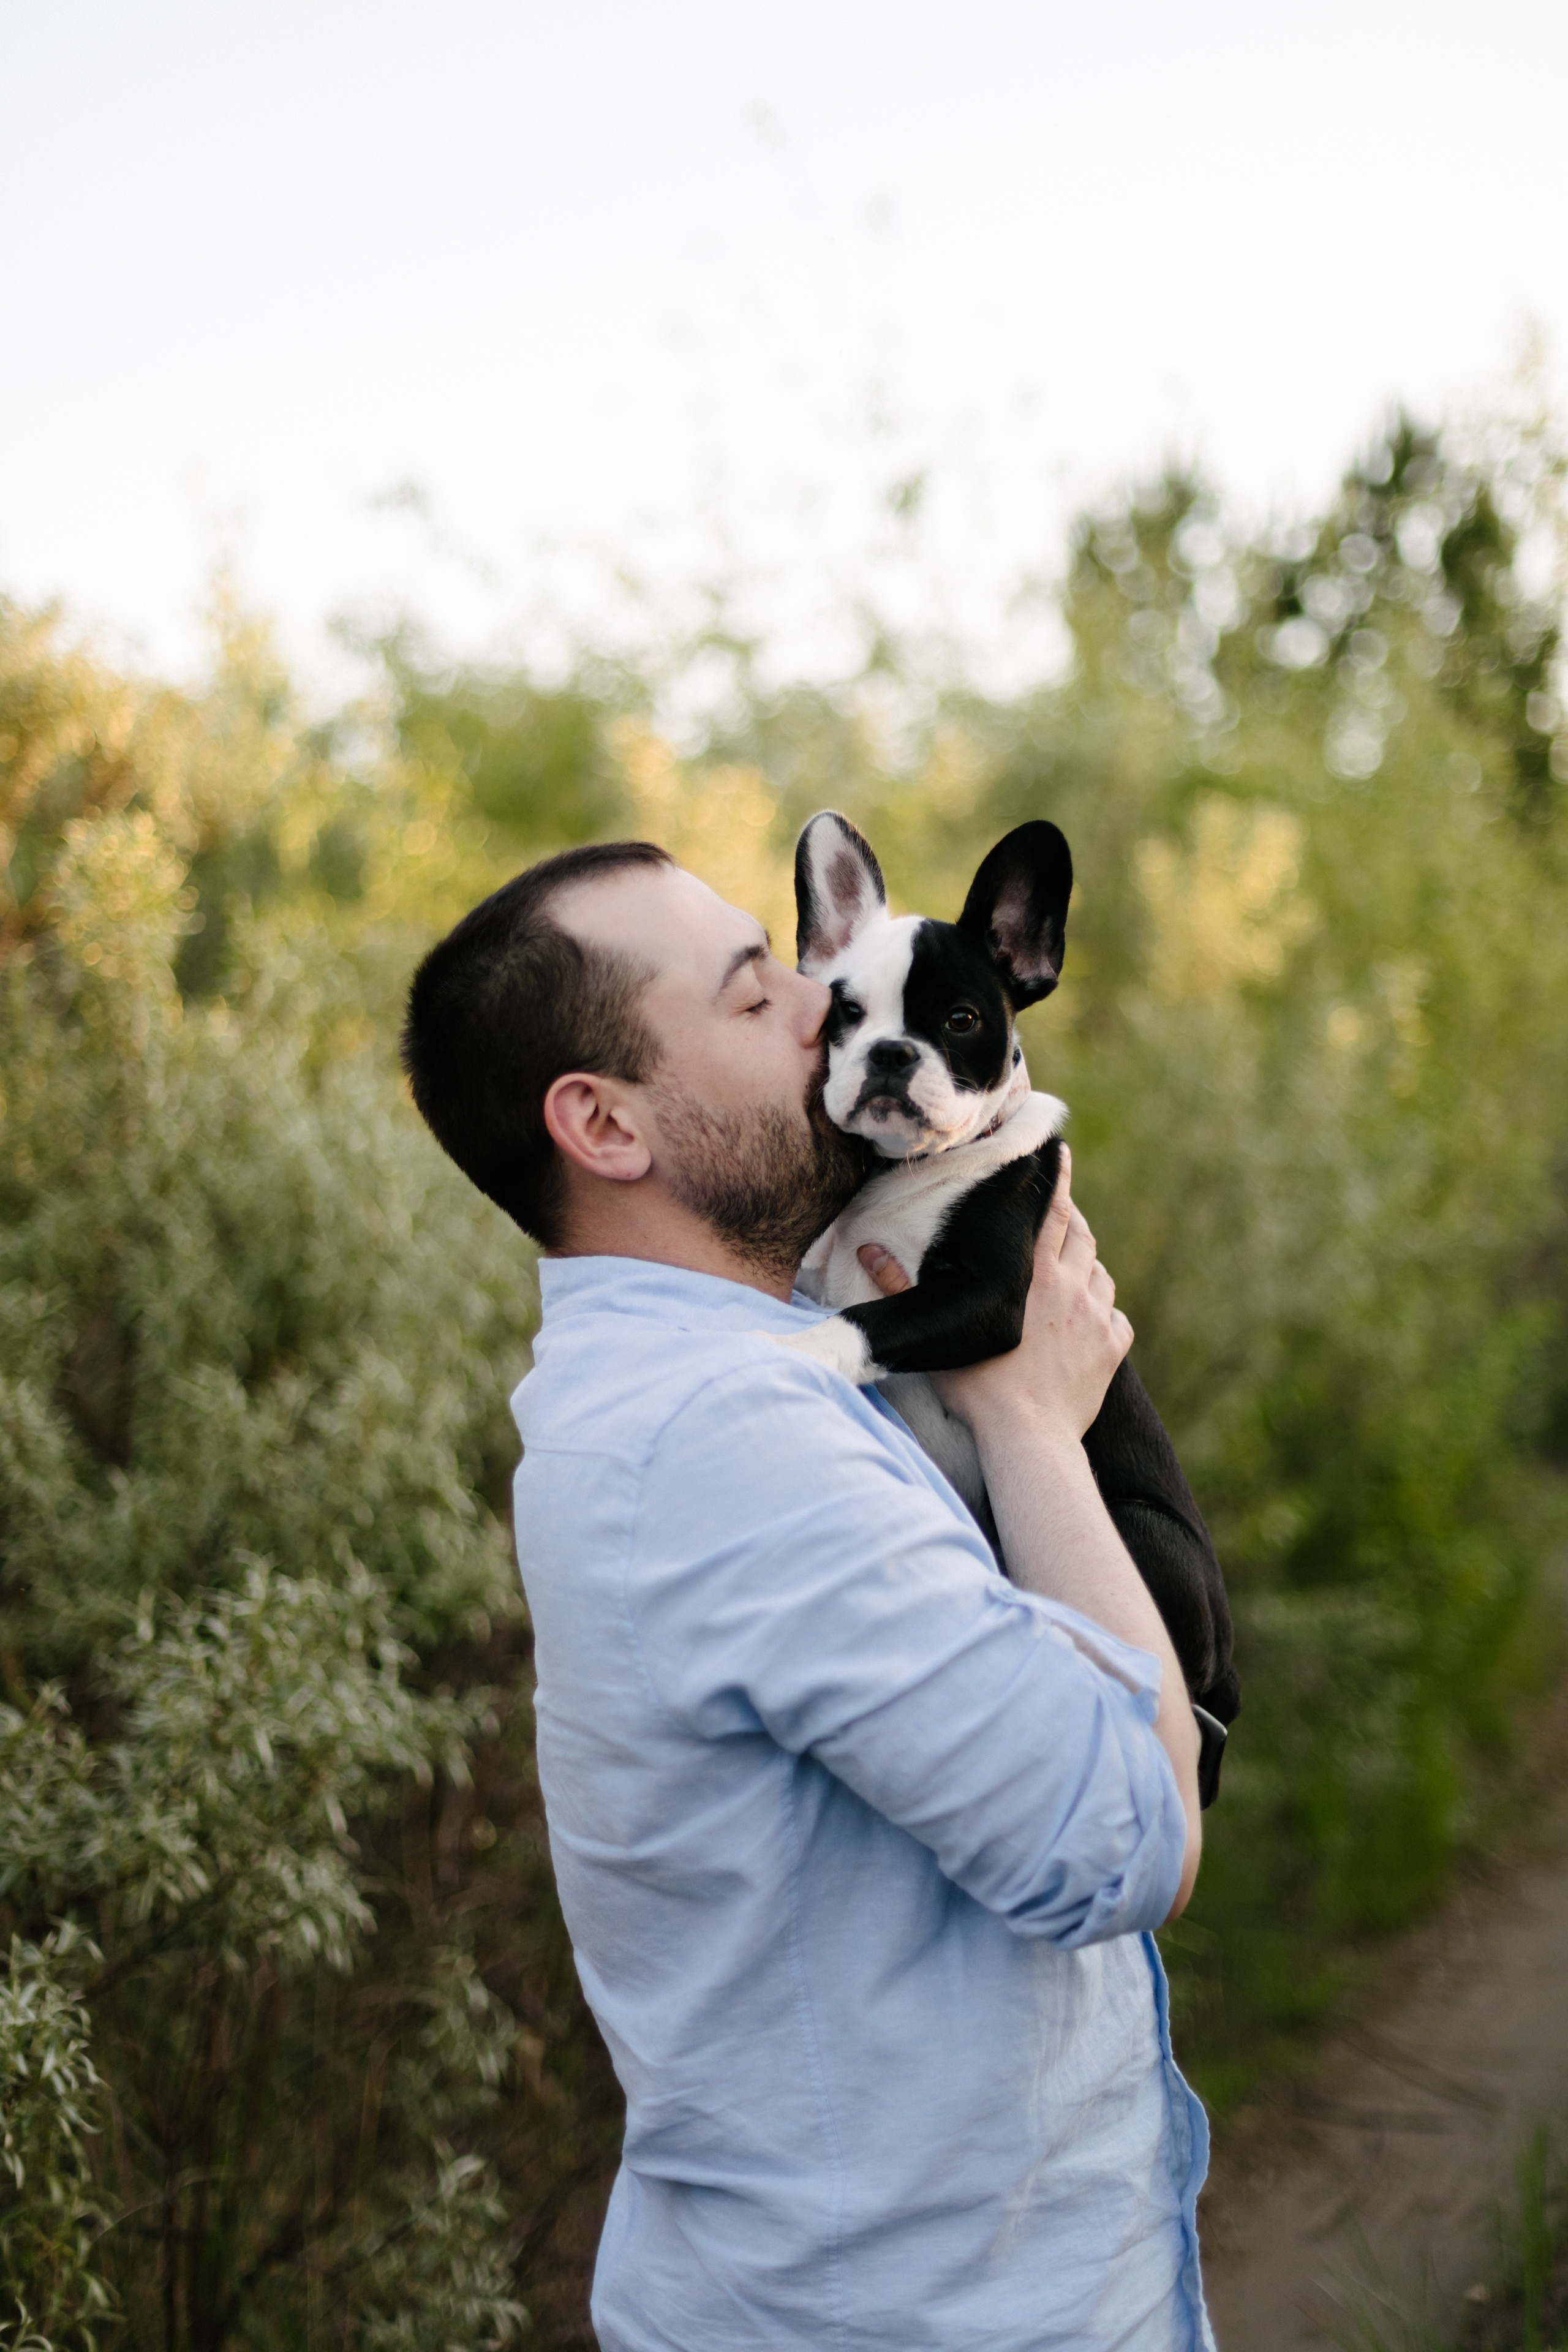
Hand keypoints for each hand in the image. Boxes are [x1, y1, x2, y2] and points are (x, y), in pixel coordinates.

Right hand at [859, 1147, 1130, 1444]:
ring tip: (1071, 1270)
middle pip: (1081, 1236)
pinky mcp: (1112, 1349)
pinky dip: (1105, 1313)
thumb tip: (868, 1249)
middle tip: (1059, 1213)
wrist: (1029, 1437)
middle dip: (1071, 1220)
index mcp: (1032, 1274)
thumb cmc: (978, 1389)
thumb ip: (902, 1288)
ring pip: (1100, 1274)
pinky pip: (1117, 1318)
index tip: (1060, 1155)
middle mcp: (1071, 1286)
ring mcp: (1096, 1317)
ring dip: (1087, 1267)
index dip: (1057, 1181)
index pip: (1052, 1212)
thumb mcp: (940, 1332)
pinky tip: (1091, 1320)